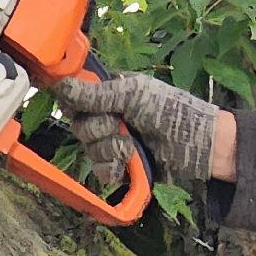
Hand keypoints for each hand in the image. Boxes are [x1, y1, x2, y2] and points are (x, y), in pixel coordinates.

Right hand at [53, 74, 219, 184]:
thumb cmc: (170, 110)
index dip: (75, 104)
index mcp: (110, 92)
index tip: (83, 107)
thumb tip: (60, 85)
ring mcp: (114, 141)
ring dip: (109, 149)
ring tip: (131, 146)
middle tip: (120, 125)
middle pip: (79, 126)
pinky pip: (99, 171)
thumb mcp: (133, 95)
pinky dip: (111, 169)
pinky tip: (126, 165)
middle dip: (99, 129)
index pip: (76, 97)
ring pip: (89, 149)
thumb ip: (96, 94)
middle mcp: (108, 115)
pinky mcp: (121, 165)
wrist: (195, 144)